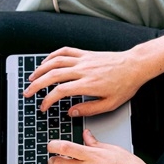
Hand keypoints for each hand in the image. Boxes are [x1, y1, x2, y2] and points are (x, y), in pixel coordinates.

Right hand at [24, 47, 147, 115]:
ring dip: (40, 69)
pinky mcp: (86, 53)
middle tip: (28, 92)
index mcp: (88, 84)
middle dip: (36, 85)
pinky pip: (65, 51)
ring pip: (55, 61)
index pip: (60, 91)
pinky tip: (46, 62)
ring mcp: (83, 59)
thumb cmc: (125, 85)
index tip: (43, 107)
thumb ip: (89, 109)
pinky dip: (52, 55)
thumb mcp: (110, 104)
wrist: (135, 66)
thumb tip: (71, 112)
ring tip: (32, 78)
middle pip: (52, 75)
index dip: (48, 100)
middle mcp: (83, 70)